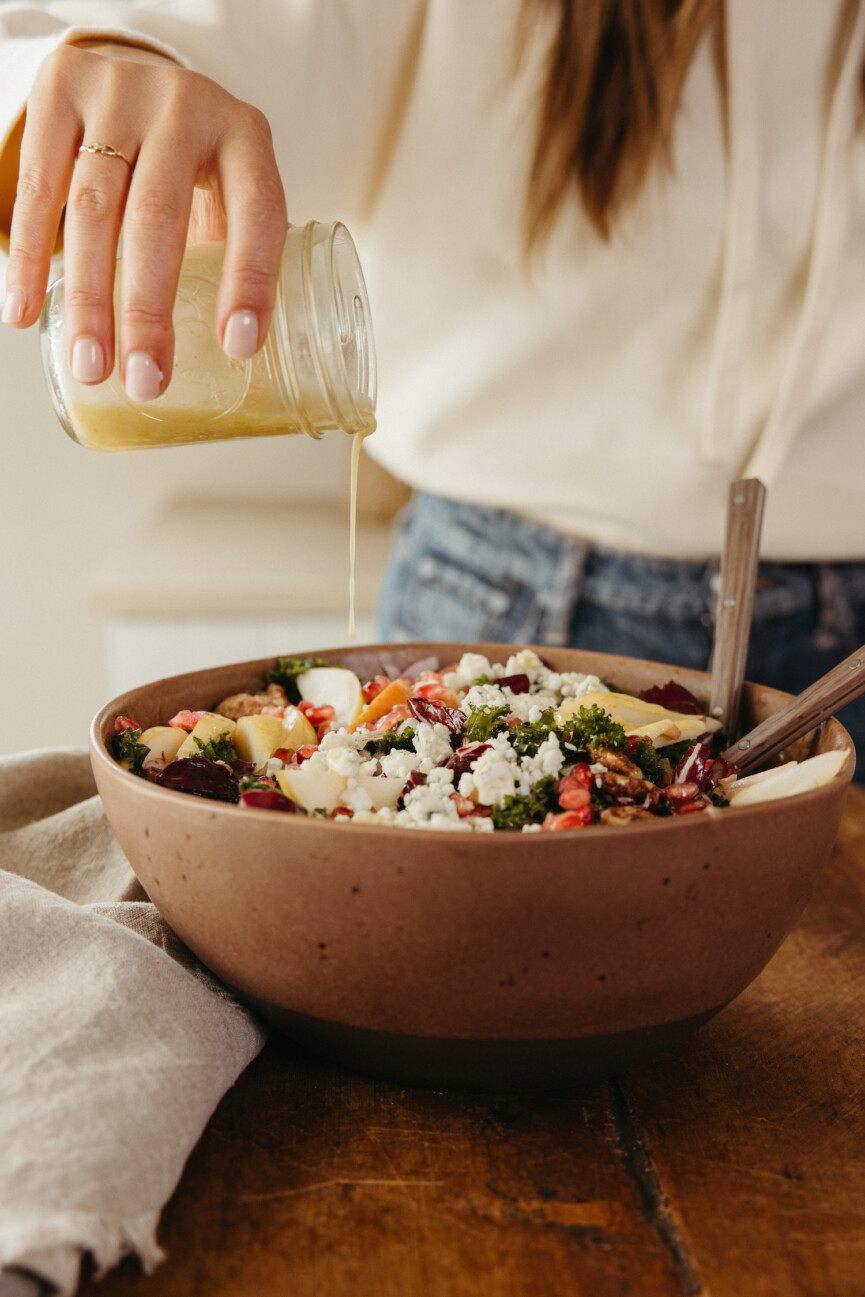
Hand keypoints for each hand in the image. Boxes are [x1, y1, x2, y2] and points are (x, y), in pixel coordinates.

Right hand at [2, 41, 286, 398]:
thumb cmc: (192, 161)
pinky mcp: (59, 90)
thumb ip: (230, 254)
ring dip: (88, 299)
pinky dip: (27, 256)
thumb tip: (228, 360)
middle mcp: (184, 105)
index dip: (250, 281)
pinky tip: (24, 312)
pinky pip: (36, 186)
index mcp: (245, 135)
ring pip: (93, 208)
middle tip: (145, 381)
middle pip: (160, 217)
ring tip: (90, 366)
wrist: (137, 76)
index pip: (257, 211)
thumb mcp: (229, 191)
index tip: (237, 348)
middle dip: (148, 310)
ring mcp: (117, 92)